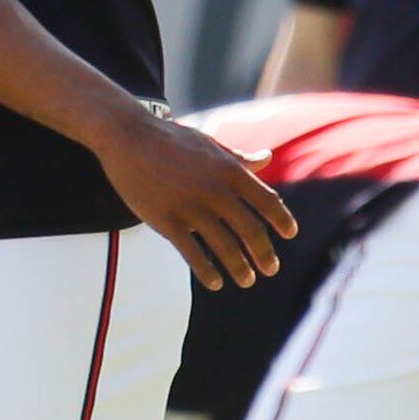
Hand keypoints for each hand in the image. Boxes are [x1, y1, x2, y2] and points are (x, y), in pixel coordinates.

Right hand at [97, 109, 300, 289]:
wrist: (129, 137)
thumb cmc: (172, 139)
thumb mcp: (211, 145)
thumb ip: (240, 158)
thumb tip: (267, 158)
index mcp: (229, 170)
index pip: (267, 201)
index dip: (282, 220)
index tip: (289, 234)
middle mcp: (215, 190)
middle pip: (251, 230)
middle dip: (264, 254)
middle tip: (271, 269)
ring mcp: (190, 207)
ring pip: (225, 247)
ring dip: (240, 268)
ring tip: (247, 280)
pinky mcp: (166, 221)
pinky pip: (192, 254)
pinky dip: (207, 272)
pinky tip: (215, 282)